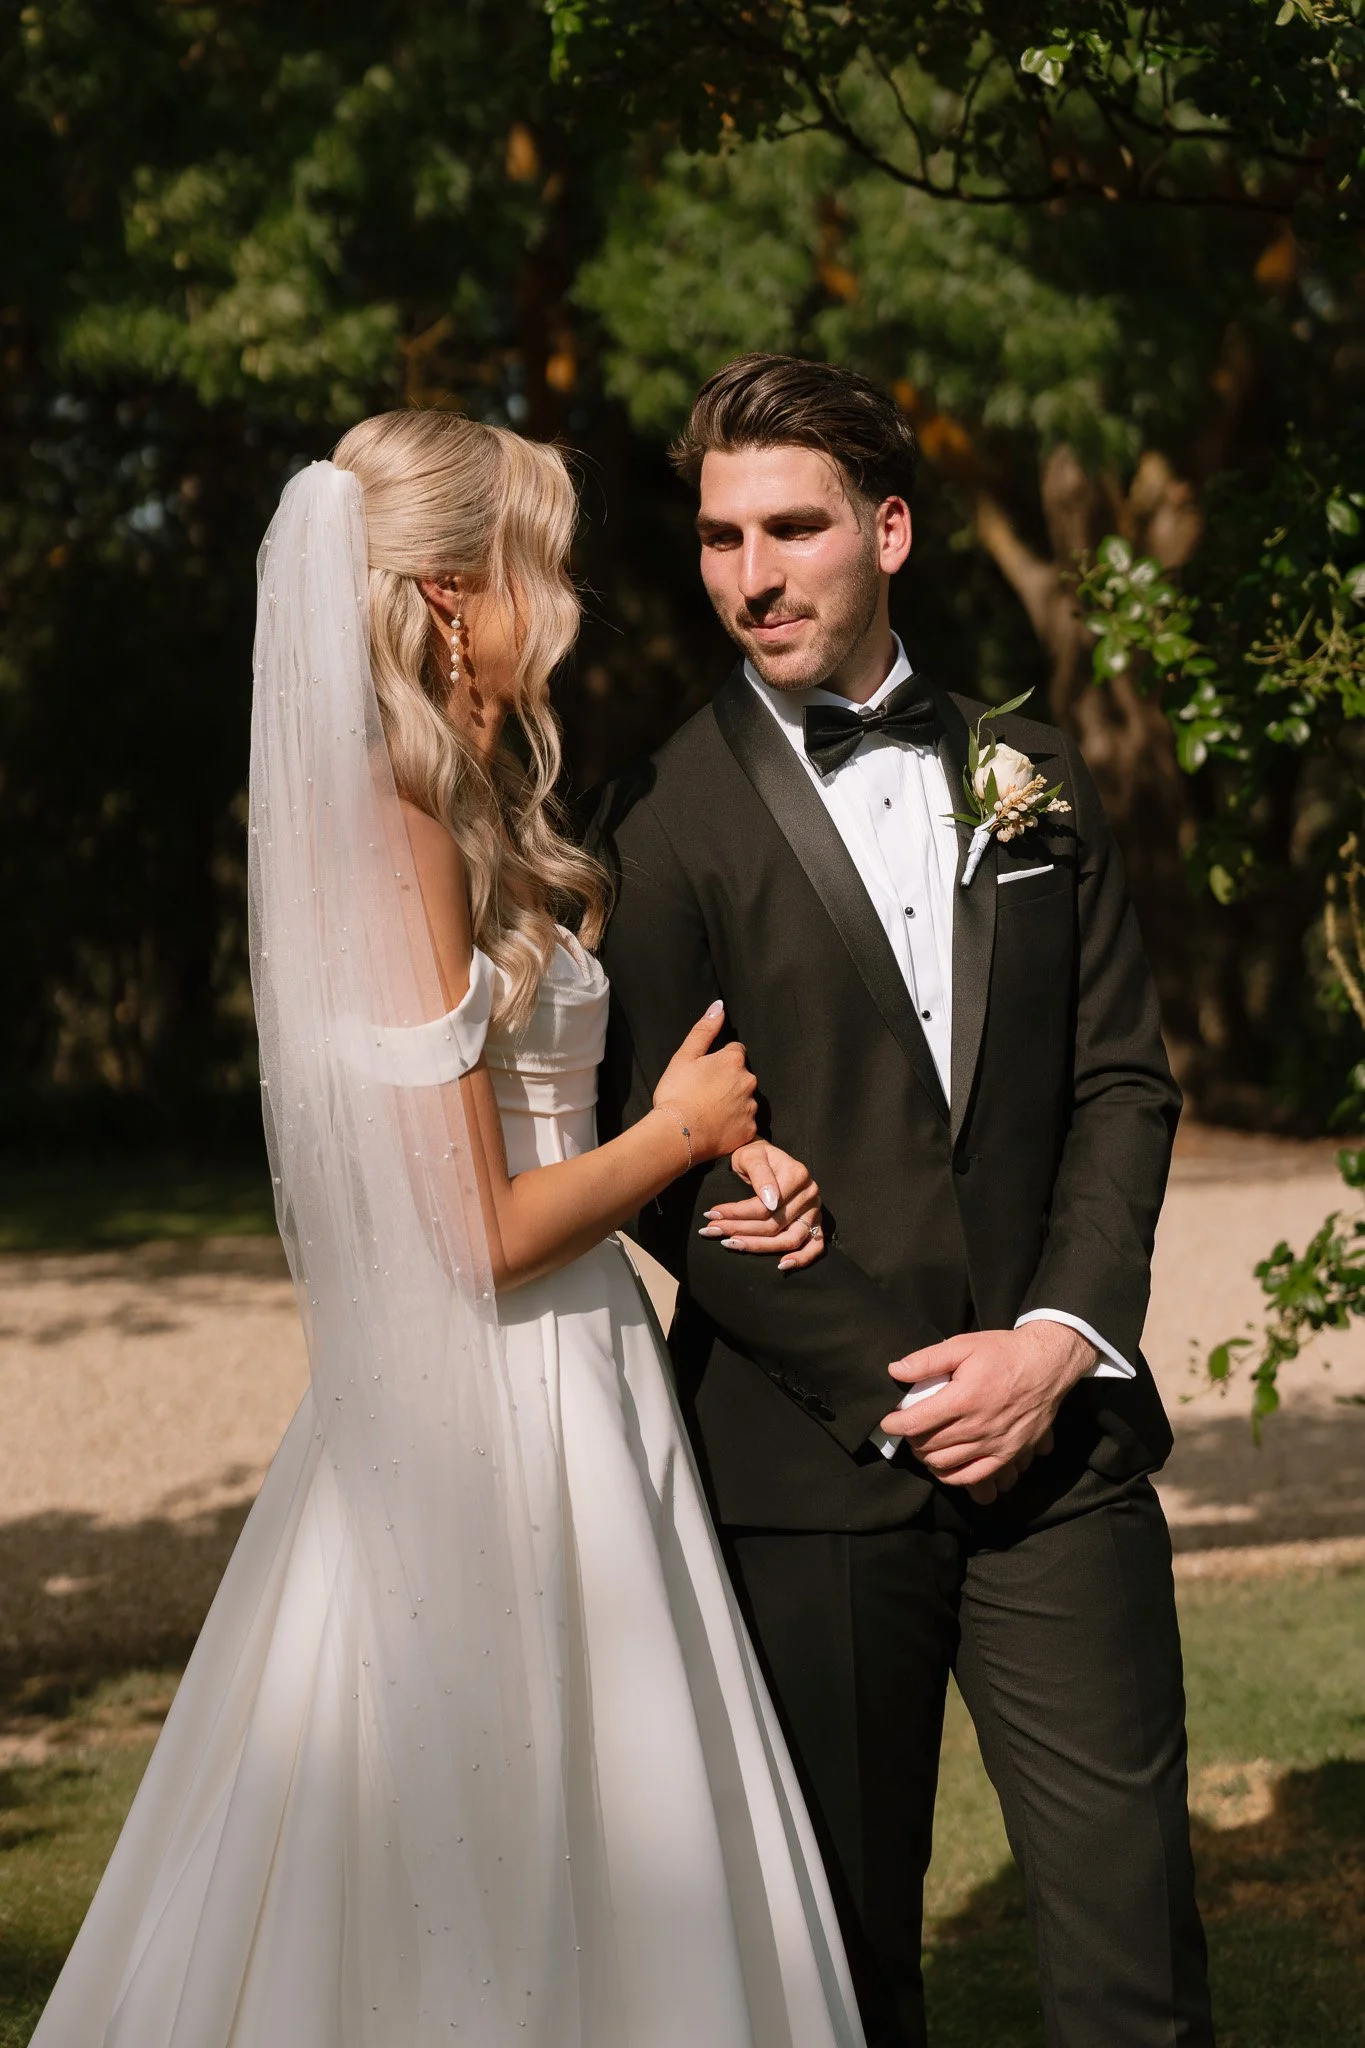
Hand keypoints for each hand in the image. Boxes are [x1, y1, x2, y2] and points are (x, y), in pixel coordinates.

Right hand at [653, 1002, 757, 1162]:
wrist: (677, 1134)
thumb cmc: (677, 1093)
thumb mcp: (684, 1056)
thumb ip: (704, 1030)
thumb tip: (719, 1006)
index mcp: (733, 1061)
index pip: (735, 1052)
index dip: (719, 1061)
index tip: (705, 1074)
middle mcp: (748, 1082)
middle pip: (742, 1077)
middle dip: (728, 1082)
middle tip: (704, 1093)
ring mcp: (750, 1108)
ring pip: (745, 1100)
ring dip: (733, 1103)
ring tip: (709, 1112)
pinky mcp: (749, 1130)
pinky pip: (745, 1124)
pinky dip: (734, 1125)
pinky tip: (716, 1127)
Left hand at [699, 1140, 825, 1270]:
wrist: (765, 1158)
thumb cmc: (755, 1156)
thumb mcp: (751, 1156)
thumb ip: (760, 1175)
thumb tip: (771, 1202)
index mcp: (797, 1175)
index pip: (764, 1206)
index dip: (736, 1214)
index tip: (711, 1216)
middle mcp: (810, 1193)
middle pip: (774, 1224)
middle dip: (740, 1230)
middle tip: (712, 1231)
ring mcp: (814, 1210)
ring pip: (790, 1239)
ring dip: (759, 1247)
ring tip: (733, 1245)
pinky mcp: (815, 1223)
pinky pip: (815, 1246)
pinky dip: (801, 1259)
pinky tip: (781, 1265)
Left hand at [878, 1322, 1096, 1492]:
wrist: (1048, 1365)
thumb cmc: (1004, 1352)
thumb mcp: (963, 1345)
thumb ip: (927, 1359)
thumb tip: (895, 1370)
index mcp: (964, 1399)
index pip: (917, 1422)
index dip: (895, 1425)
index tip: (888, 1422)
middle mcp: (978, 1427)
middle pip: (928, 1446)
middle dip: (911, 1439)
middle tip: (909, 1429)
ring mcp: (995, 1444)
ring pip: (946, 1464)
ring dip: (928, 1457)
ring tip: (924, 1444)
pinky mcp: (1008, 1455)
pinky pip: (974, 1478)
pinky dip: (953, 1476)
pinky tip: (945, 1466)